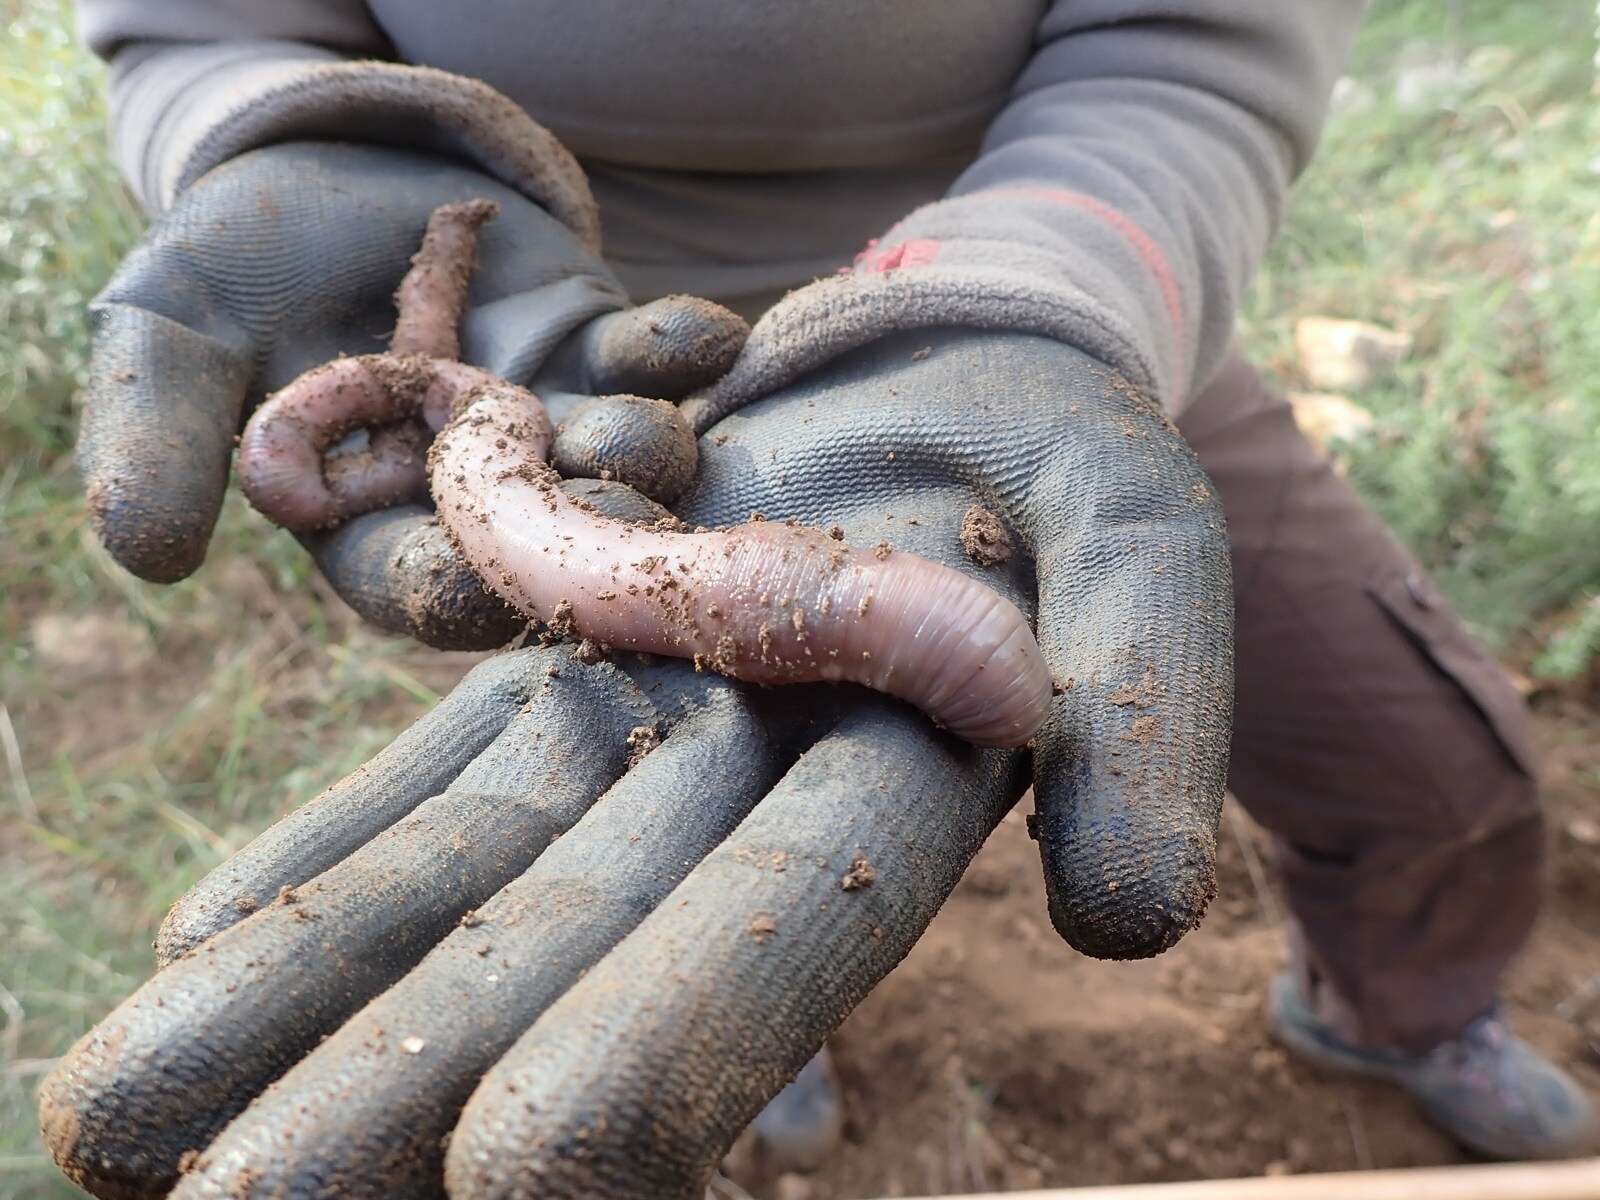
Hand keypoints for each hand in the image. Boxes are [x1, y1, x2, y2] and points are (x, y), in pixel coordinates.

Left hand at [42, 330, 1232, 1198]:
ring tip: (122, 1119)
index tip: (523, 1174)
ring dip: (314, 990)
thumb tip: (1127, 917)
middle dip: (407, 1078)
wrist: (946, 362)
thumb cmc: (1064, 444)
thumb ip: (1143, 706)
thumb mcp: (1141, 535)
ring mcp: (644, 727)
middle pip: (575, 937)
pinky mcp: (572, 659)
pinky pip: (446, 765)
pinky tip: (208, 937)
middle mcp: (749, 789)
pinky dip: (338, 852)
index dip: (673, 1034)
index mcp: (899, 782)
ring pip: (473, 871)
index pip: (783, 924)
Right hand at [78, 141, 744, 647]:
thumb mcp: (170, 342)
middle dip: (583, 535)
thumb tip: (146, 554)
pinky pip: (651, 357)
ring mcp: (546, 415)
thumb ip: (161, 439)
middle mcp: (477, 484)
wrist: (319, 159)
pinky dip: (684, 348)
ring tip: (647, 431)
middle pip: (546, 538)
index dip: (458, 593)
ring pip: (613, 457)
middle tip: (619, 525)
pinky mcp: (593, 340)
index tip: (492, 587)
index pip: (423, 583)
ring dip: (641, 450)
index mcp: (377, 518)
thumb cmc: (229, 263)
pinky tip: (714, 337)